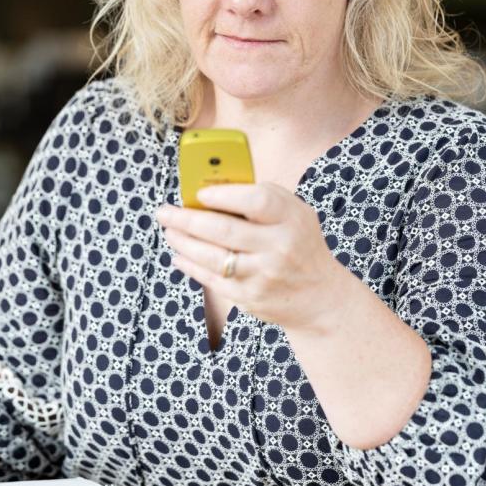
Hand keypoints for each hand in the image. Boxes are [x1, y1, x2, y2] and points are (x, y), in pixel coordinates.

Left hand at [155, 182, 350, 333]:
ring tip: (168, 230)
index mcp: (291, 219)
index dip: (224, 195)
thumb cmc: (298, 243)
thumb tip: (212, 187)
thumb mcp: (294, 213)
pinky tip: (179, 254)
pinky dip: (190, 265)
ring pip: (213, 257)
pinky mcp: (250, 297)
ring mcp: (263, 275)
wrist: (320, 297)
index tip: (199, 194)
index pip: (256, 201)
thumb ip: (262, 196)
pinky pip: (211, 279)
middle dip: (186, 219)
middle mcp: (279, 248)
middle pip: (224, 231)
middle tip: (164, 211)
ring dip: (183, 242)